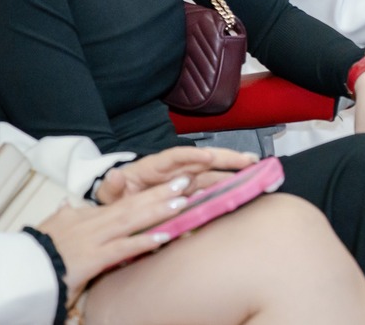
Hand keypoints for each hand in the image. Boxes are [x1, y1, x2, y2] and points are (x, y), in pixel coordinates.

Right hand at [37, 177, 215, 302]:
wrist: (20, 269)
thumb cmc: (36, 250)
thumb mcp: (52, 227)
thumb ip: (65, 215)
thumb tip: (67, 204)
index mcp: (87, 217)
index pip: (124, 202)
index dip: (149, 193)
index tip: (171, 184)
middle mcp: (94, 224)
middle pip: (133, 204)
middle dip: (161, 192)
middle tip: (186, 181)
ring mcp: (95, 240)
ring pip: (132, 220)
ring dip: (159, 210)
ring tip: (183, 201)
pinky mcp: (92, 259)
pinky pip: (122, 249)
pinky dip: (143, 242)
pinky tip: (163, 237)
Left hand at [95, 146, 252, 204]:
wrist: (118, 209)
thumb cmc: (116, 198)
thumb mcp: (110, 195)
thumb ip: (112, 187)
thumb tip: (115, 177)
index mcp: (154, 167)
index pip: (175, 157)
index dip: (191, 156)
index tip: (207, 157)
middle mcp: (174, 171)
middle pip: (202, 161)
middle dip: (226, 158)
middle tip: (249, 159)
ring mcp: (183, 183)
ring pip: (211, 175)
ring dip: (232, 173)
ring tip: (254, 170)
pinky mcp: (188, 195)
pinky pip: (208, 191)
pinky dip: (225, 190)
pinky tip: (242, 189)